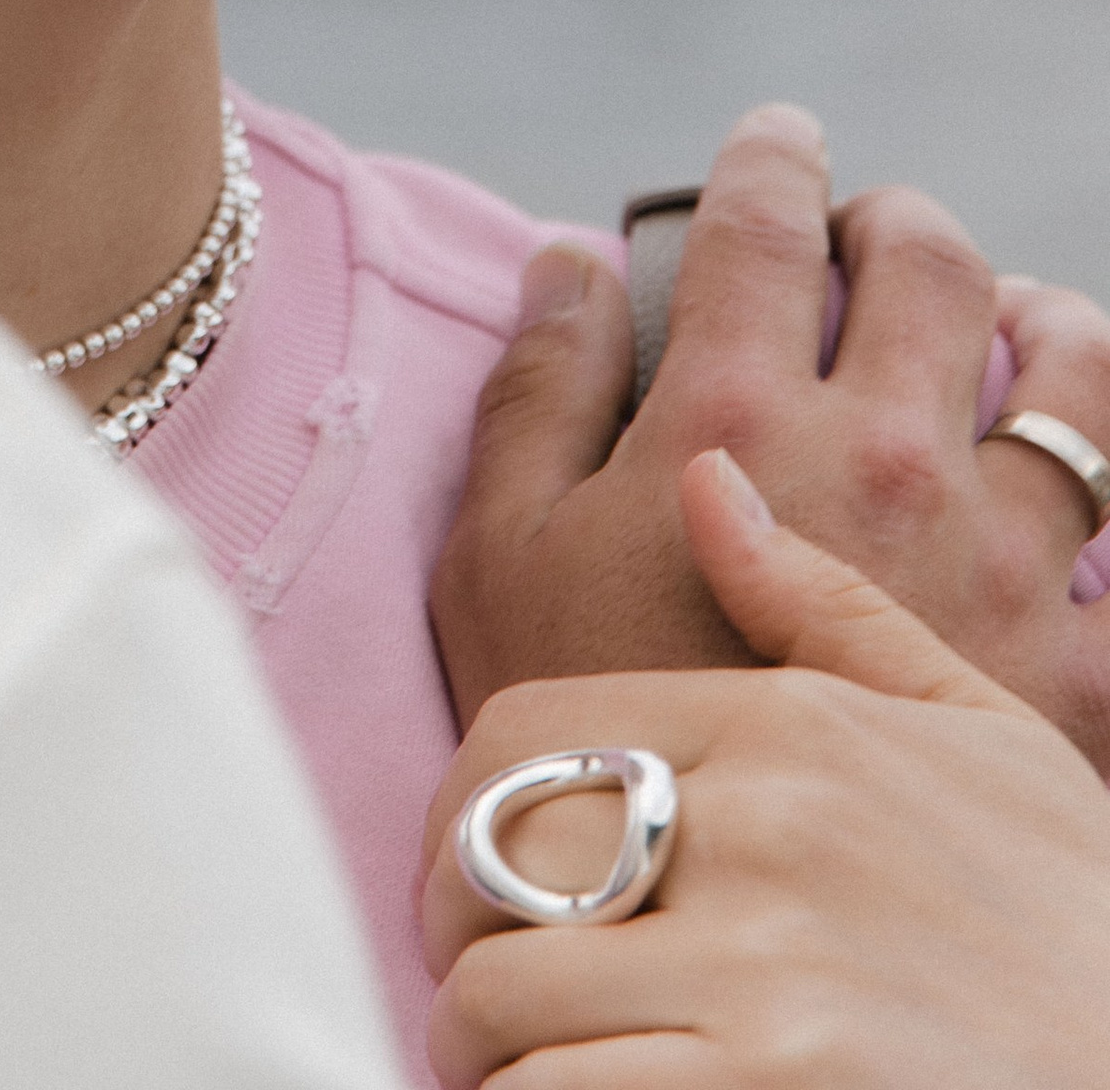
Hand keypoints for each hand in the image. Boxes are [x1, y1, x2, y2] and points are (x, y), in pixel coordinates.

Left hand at [422, 447, 1109, 1086]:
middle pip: (485, 863)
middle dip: (458, 940)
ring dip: (492, 1054)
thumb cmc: (1072, 919)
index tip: (476, 882)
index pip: (516, 736)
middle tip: (490, 990)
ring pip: (501, 1000)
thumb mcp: (974, 734)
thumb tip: (707, 476)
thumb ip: (821, 607)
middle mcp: (763, 832)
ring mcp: (766, 972)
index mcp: (790, 727)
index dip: (458, 820)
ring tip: (539, 1071)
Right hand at [430, 99, 1109, 767]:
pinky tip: (1079, 489)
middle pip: (935, 264)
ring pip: (1075, 371)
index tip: (775, 140)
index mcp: (734, 419)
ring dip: (1041, 318)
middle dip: (900, 220)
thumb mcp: (499, 557)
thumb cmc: (588, 739)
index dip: (770, 158)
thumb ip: (538, 390)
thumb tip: (569, 258)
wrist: (700, 927)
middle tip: (871, 233)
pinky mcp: (1077, 673)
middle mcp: (882, 460)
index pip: (764, 223)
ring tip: (1012, 320)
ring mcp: (999, 564)